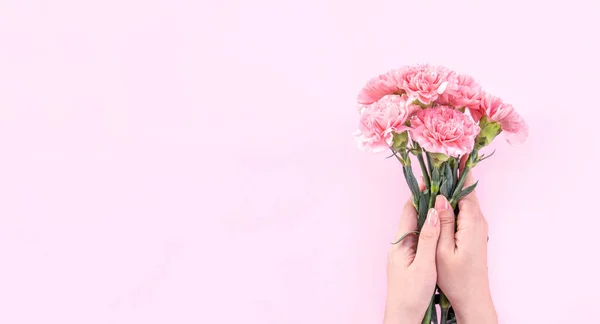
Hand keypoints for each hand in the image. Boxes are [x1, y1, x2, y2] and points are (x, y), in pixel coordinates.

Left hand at [384, 198, 440, 323]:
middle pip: (414, 216)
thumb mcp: (424, 265)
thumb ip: (428, 239)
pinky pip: (421, 239)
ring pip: (418, 227)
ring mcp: (405, 252)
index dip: (419, 194)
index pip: (409, 211)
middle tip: (441, 187)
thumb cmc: (411, 294)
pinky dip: (431, 230)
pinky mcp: (411, 260)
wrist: (403, 316)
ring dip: (430, 215)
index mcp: (401, 243)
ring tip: (444, 201)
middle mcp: (401, 244)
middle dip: (427, 201)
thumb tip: (433, 212)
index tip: (431, 180)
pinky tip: (441, 228)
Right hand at [434, 170, 497, 323]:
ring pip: (463, 199)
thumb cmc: (456, 278)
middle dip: (453, 173)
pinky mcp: (472, 232)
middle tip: (439, 155)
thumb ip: (443, 222)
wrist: (473, 297)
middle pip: (465, 190)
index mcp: (471, 222)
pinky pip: (461, 209)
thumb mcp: (444, 250)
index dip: (459, 169)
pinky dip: (452, 200)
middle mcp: (477, 221)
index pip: (466, 188)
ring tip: (437, 169)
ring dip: (451, 186)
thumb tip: (440, 198)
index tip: (455, 151)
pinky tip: (439, 196)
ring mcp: (476, 226)